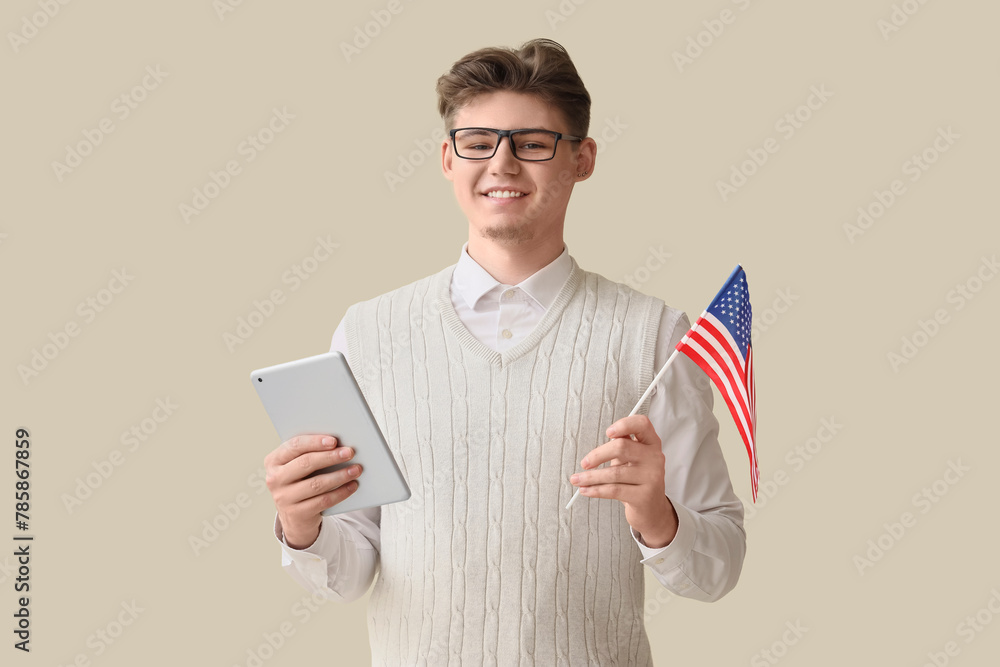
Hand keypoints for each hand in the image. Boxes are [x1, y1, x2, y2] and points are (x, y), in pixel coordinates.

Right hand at [264, 434, 362, 548]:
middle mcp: (274, 479)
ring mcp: (284, 498)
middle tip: (349, 452)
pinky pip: (323, 501)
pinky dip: (341, 492)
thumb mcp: (297, 466)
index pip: (294, 445)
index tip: (334, 440)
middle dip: (330, 457)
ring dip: (340, 475)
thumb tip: (339, 443)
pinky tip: (352, 486)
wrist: (294, 515)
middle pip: (306, 463)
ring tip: (356, 469)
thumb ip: (310, 452)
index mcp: (273, 460)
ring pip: (316, 484)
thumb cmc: (300, 481)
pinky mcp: (297, 514)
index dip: (315, 442)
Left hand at [569, 414, 677, 547]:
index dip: (624, 424)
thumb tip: (598, 447)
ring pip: (614, 473)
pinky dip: (595, 490)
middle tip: (584, 463)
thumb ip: (620, 446)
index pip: (642, 424)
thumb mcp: (630, 459)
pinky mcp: (644, 496)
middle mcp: (655, 458)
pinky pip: (614, 490)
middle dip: (597, 455)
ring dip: (590, 477)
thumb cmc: (636, 479)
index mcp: (652, 443)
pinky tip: (585, 490)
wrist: (652, 510)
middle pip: (622, 447)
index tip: (607, 432)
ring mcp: (652, 477)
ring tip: (576, 480)